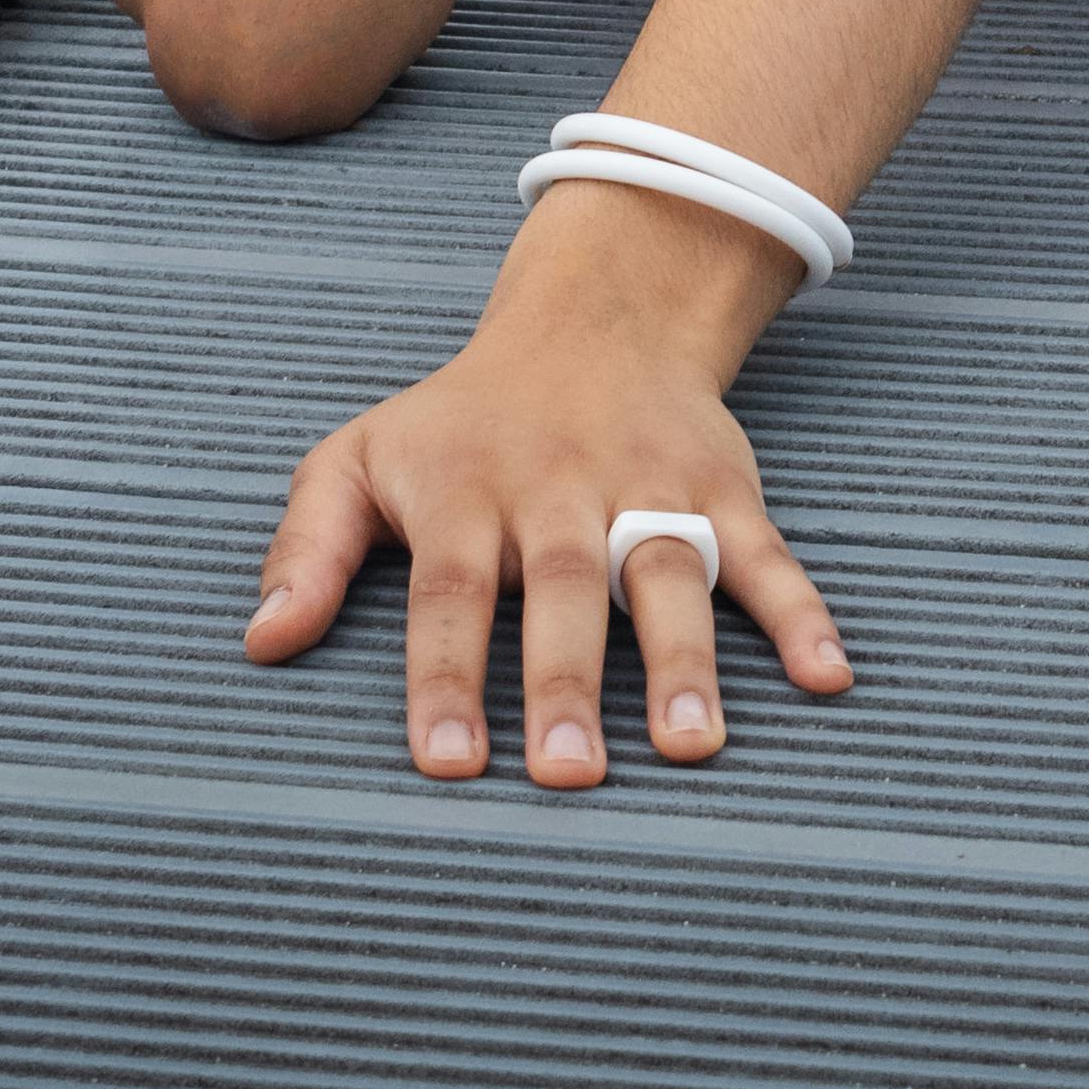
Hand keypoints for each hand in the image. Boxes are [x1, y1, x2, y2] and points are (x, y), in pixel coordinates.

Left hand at [241, 200, 852, 783]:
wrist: (594, 313)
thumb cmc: (461, 420)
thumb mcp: (362, 457)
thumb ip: (306, 546)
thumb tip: (260, 644)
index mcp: (466, 491)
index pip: (447, 592)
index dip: (446, 676)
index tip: (447, 765)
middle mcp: (559, 487)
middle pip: (561, 587)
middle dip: (566, 680)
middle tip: (570, 775)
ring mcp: (648, 485)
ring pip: (667, 571)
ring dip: (685, 656)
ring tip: (691, 745)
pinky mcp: (722, 485)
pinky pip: (767, 551)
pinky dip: (802, 609)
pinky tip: (828, 675)